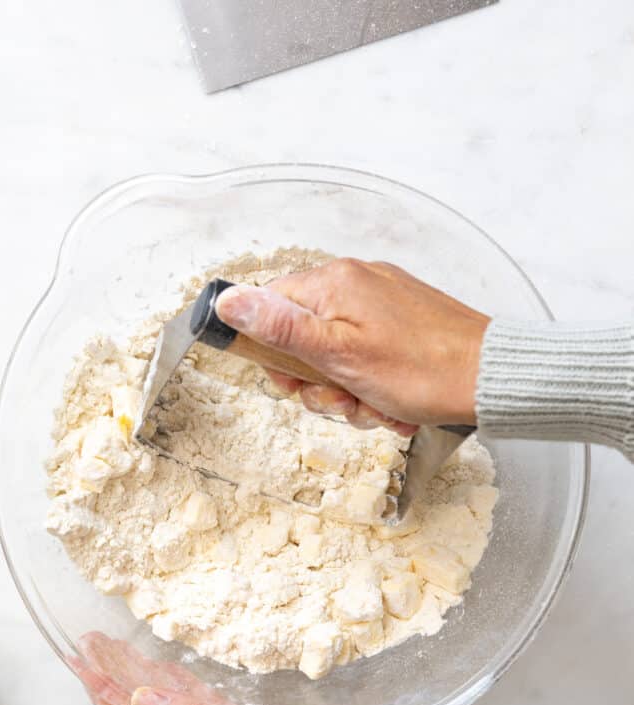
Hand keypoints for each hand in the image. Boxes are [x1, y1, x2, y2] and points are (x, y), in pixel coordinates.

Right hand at [216, 258, 489, 432]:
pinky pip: (368, 357)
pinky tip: (394, 403)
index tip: (292, 382)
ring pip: (337, 355)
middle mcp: (357, 283)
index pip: (271, 306)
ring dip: (350, 392)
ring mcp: (383, 303)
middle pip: (304, 336)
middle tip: (343, 401)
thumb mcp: (338, 355)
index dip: (273, 352)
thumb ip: (280, 328)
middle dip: (319, 382)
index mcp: (334, 283)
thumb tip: (229, 301)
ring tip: (376, 407)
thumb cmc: (421, 370)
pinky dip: (375, 386)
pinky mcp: (405, 323)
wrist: (491, 379)